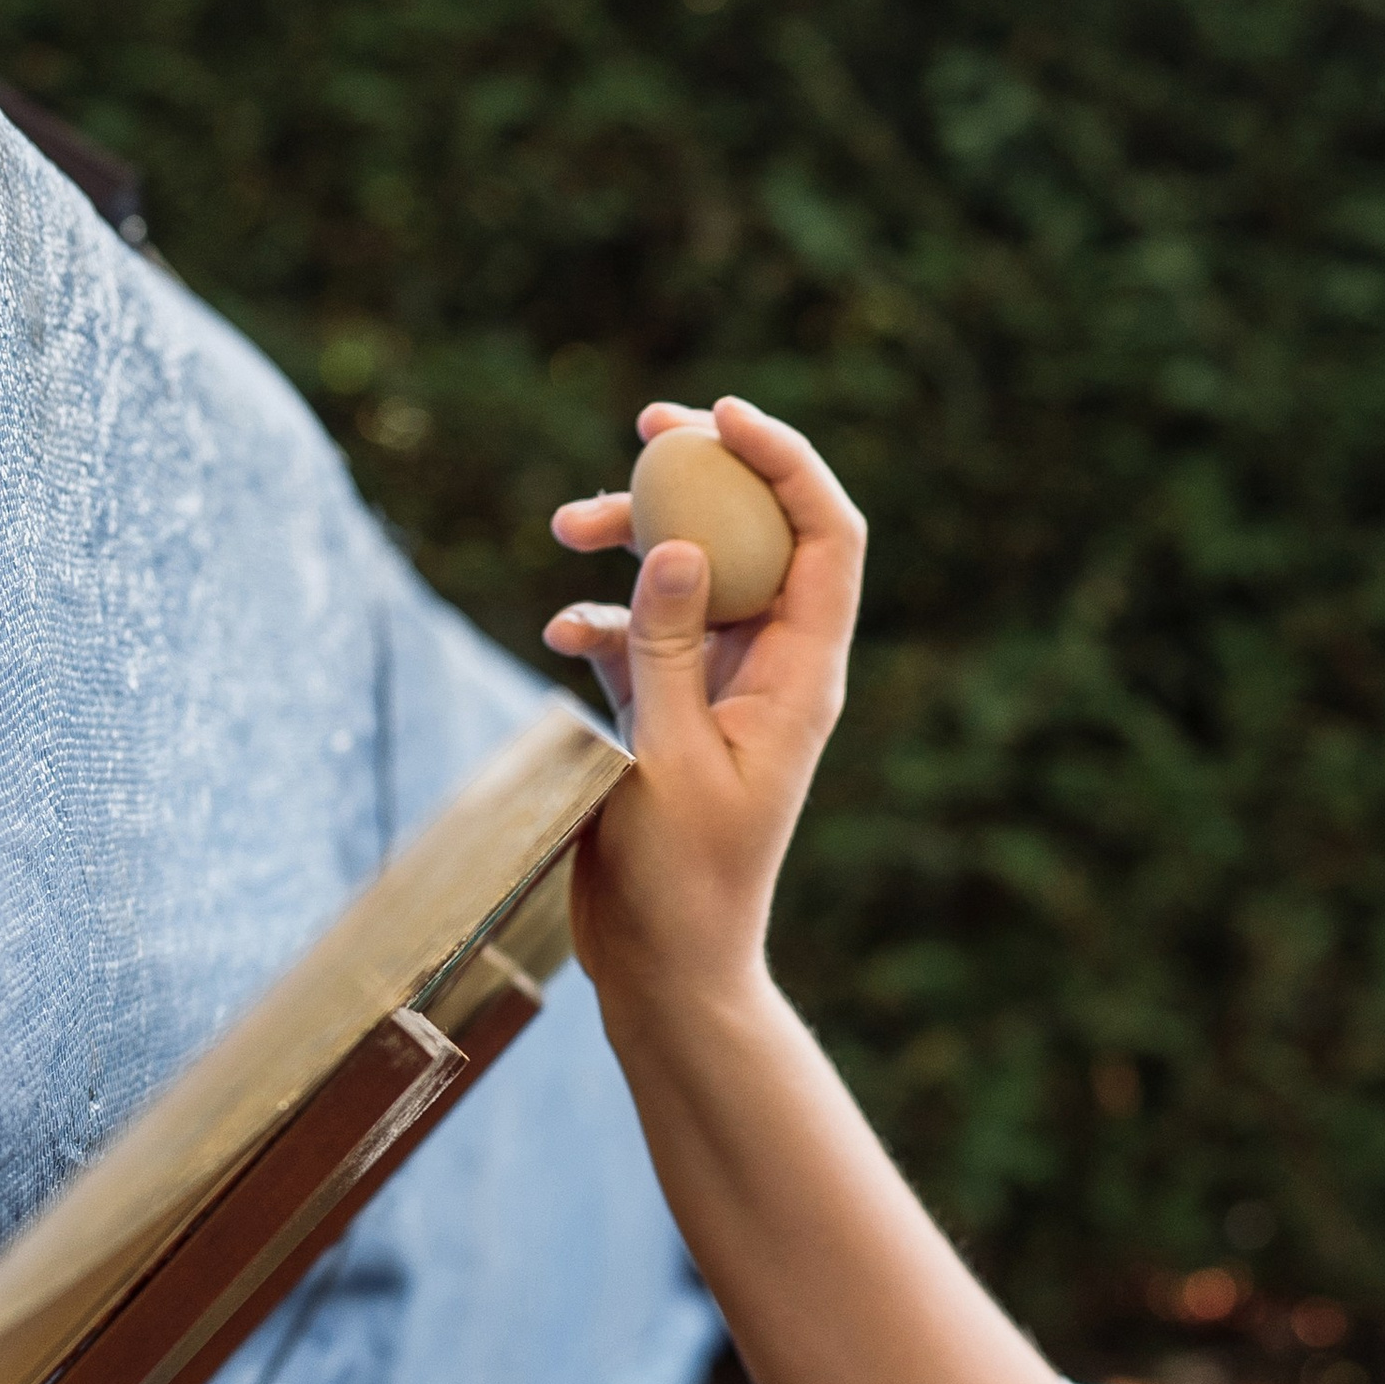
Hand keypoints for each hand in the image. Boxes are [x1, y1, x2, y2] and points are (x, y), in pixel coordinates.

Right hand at [545, 396, 865, 1022]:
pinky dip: (602, 618)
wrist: (667, 966)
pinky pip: (640, 634)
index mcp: (801, 675)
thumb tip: (678, 545)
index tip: (718, 417)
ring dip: (631, 541)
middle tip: (643, 426)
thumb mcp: (668, 759)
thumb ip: (668, 650)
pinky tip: (558, 626)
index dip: (786, 461)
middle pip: (756, 535)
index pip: (826, 536)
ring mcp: (719, 688)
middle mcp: (771, 669)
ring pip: (688, 576)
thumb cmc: (683, 883)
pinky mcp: (668, 713)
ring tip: (564, 527)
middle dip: (702, 475)